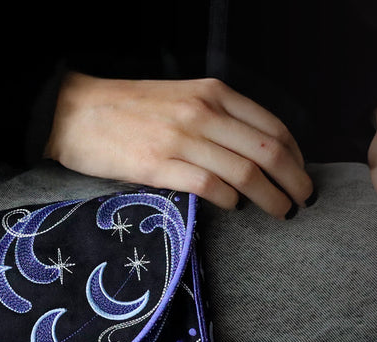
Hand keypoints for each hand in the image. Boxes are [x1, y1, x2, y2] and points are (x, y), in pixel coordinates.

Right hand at [43, 71, 315, 217]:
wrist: (73, 111)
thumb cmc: (129, 109)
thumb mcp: (182, 97)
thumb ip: (217, 117)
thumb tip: (256, 153)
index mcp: (212, 93)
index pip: (273, 126)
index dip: (296, 156)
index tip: (301, 174)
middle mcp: (202, 112)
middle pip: (268, 151)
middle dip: (294, 181)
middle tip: (303, 201)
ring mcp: (181, 139)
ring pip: (246, 172)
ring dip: (271, 197)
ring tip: (280, 212)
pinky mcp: (159, 165)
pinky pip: (210, 186)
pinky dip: (230, 200)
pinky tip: (234, 207)